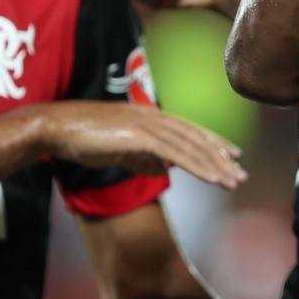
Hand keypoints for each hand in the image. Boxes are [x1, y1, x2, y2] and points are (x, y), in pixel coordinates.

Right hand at [34, 102, 246, 189]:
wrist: (56, 128)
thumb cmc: (82, 138)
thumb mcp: (120, 150)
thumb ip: (143, 158)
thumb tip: (163, 169)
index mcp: (150, 118)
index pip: (189, 130)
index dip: (212, 142)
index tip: (232, 155)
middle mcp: (154, 117)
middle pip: (196, 138)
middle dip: (221, 157)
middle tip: (241, 174)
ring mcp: (148, 125)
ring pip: (191, 146)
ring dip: (214, 165)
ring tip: (233, 181)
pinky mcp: (141, 136)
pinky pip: (176, 154)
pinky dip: (198, 166)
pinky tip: (212, 179)